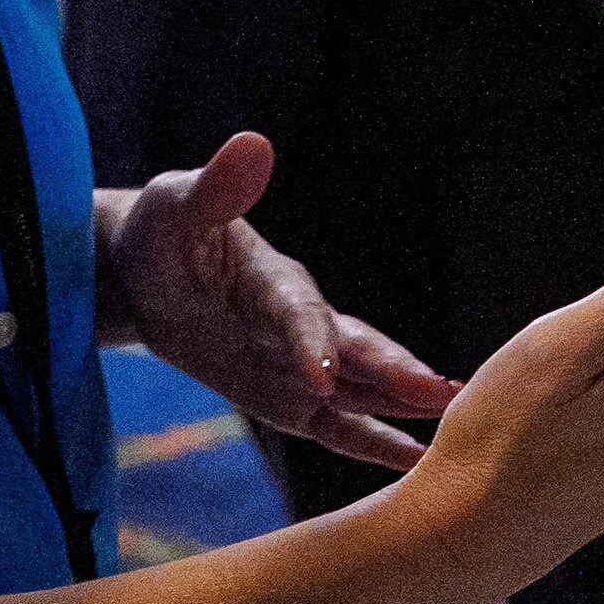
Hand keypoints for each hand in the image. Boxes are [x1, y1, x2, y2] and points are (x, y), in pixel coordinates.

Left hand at [96, 133, 455, 467]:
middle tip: (443, 393)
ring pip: (362, 389)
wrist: (146, 276)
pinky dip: (375, 443)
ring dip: (406, 404)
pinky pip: (338, 425)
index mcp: (275, 281)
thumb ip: (219, 186)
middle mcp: (303, 324)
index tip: (323, 375)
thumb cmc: (163, 233)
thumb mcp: (178, 205)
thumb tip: (252, 143)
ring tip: (457, 418)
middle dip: (396, 373)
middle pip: (357, 351)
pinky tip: (416, 460)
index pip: (299, 314)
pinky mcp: (290, 398)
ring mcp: (302, 365)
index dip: (312, 344)